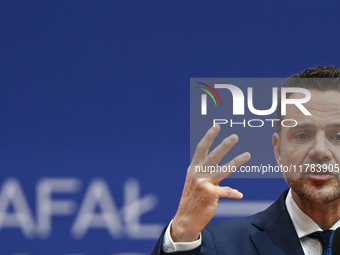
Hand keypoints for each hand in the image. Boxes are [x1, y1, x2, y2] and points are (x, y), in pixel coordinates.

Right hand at [171, 125, 250, 241]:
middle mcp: (197, 174)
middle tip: (235, 136)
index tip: (216, 127)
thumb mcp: (196, 185)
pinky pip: (225, 191)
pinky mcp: (209, 195)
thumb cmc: (192, 200)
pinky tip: (239, 194)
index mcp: (193, 168)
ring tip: (247, 155)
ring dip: (235, 161)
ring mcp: (203, 184)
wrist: (186, 219)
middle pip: (212, 156)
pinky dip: (233, 192)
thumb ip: (209, 178)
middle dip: (224, 145)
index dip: (209, 137)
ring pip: (222, 170)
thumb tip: (228, 183)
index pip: (201, 149)